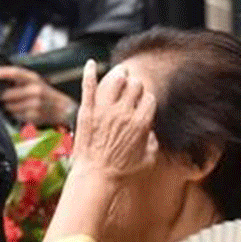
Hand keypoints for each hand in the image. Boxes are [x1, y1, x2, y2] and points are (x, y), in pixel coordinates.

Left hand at [0, 65, 77, 125]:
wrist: (64, 109)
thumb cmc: (48, 95)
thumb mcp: (36, 81)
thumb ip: (19, 80)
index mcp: (35, 79)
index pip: (16, 72)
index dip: (3, 72)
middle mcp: (35, 90)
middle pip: (7, 94)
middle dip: (2, 96)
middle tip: (3, 96)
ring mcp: (35, 104)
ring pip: (9, 106)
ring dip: (8, 106)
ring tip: (16, 104)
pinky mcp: (34, 116)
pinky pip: (16, 115)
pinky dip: (16, 114)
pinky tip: (23, 111)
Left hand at [71, 59, 157, 180]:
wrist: (96, 177)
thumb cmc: (123, 172)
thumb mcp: (148, 159)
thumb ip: (153, 142)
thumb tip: (152, 133)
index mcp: (141, 123)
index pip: (149, 99)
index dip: (147, 99)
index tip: (144, 102)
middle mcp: (124, 113)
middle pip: (134, 86)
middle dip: (135, 85)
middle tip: (133, 87)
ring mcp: (104, 111)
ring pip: (115, 81)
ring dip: (119, 76)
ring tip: (120, 74)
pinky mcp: (87, 111)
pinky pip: (88, 86)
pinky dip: (89, 73)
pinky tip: (90, 64)